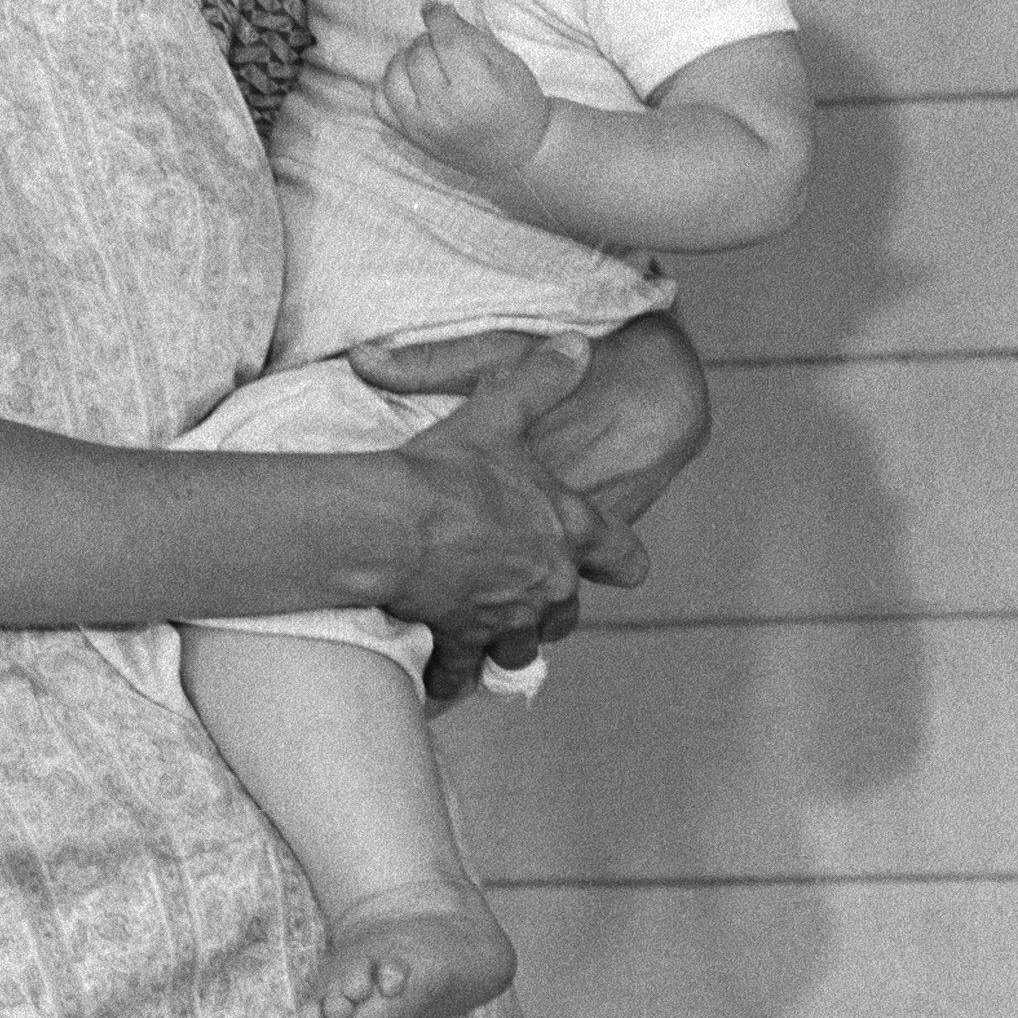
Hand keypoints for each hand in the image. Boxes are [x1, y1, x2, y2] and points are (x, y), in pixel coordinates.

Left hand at [376, 4, 548, 185]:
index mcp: (477, 88)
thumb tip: (439, 11)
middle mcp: (445, 109)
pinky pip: (381, 102)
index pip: (445, 38)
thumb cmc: (519, 104)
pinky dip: (390, 84)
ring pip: (394, 75)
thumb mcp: (508, 63)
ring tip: (426, 62)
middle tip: (442, 44)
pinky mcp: (410, 137)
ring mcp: (423, 126)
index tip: (435, 10)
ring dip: (406, 59)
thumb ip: (471, 35)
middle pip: (418, 54)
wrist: (519, 155)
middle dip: (428, 39)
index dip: (437, 16)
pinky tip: (410, 82)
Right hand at [383, 339, 646, 696]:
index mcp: (568, 530)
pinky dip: (452, 672)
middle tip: (523, 590)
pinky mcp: (463, 638)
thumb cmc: (447, 469)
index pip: (624, 557)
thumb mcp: (499, 412)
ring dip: (508, 640)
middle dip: (548, 604)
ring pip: (524, 646)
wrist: (392, 524)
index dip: (621, 560)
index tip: (618, 566)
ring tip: (486, 630)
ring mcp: (509, 617)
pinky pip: (463, 668)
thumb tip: (579, 345)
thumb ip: (543, 379)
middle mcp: (549, 582)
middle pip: (568, 612)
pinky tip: (440, 670)